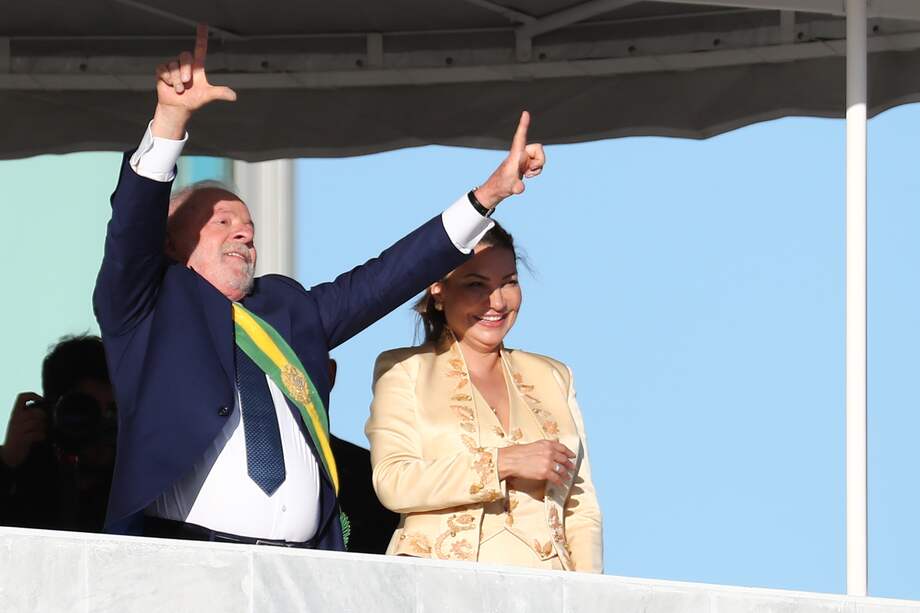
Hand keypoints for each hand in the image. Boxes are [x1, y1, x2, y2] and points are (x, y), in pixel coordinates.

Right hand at [0, 393, 47, 467]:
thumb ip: (30, 414)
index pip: (21, 397)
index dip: (33, 395)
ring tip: (41, 431)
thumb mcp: (21, 423)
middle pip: (34, 412)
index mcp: (15, 413)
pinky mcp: (21, 439)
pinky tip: (40, 437)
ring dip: (43, 427)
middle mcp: (15, 419)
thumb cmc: (19, 436)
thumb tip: (48, 407)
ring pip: (37, 423)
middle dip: (43, 417)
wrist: (10, 454)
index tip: (41, 400)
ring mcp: (17, 430)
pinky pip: (37, 434)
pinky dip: (42, 435)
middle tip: (43, 423)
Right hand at [151, 23, 236, 138]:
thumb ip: (220, 93)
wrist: (178, 108)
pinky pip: (163, 70)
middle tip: (187, 84)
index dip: (201, 36)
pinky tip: (169, 85)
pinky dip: (167, 80)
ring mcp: (174, 66)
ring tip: (179, 89)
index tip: (203, 24)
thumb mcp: (207, 96)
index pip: (200, 48)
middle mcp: (186, 64)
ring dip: (176, 80)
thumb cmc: (194, 100)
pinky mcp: (163, 70)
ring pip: (173, 65)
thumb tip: (234, 96)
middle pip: (185, 56)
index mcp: (197, 66)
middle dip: (185, 71)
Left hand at [474, 111, 545, 208]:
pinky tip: (527, 175)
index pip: (520, 138)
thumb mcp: (510, 188)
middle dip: (540, 160)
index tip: (525, 113)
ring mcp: (524, 158)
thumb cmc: (501, 185)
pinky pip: (539, 164)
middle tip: (530, 171)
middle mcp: (520, 153)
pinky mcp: (526, 164)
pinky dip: (536, 171)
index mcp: (515, 155)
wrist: (498, 189)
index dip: (523, 126)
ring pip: (540, 157)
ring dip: (538, 168)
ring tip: (526, 174)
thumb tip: (520, 188)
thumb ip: (517, 187)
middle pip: (539, 148)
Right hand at [497, 440, 574, 485]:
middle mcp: (550, 452)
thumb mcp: (535, 444)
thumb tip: (554, 447)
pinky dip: (560, 482)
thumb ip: (546, 446)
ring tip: (567, 477)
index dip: (569, 453)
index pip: (563, 448)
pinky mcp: (545, 473)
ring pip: (562, 469)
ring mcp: (548, 463)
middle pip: (564, 459)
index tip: (572, 456)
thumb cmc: (520, 452)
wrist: (512, 460)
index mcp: (547, 444)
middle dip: (569, 464)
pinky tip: (560, 484)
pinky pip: (556, 478)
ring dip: (565, 474)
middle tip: (572, 468)